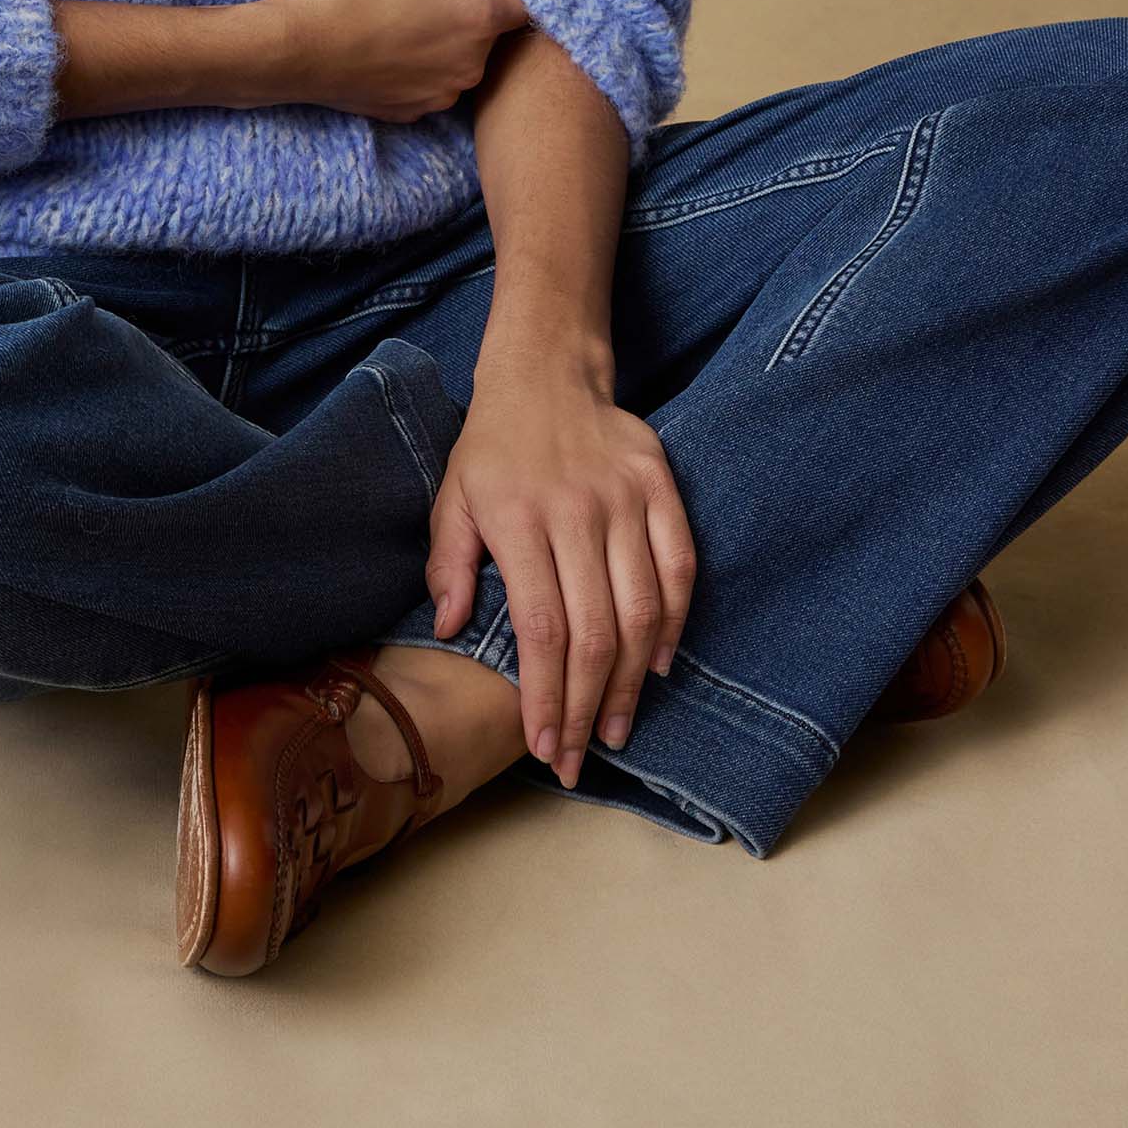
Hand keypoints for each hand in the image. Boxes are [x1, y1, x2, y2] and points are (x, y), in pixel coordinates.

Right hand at [266, 0, 533, 121]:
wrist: (293, 51)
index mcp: (477, 19)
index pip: (521, 4)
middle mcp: (471, 65)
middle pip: (491, 36)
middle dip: (471, 15)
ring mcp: (441, 94)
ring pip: (461, 63)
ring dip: (446, 45)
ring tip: (404, 21)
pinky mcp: (412, 113)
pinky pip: (432, 86)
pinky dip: (420, 70)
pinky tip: (388, 50)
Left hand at [425, 334, 697, 784]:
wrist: (546, 371)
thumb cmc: (491, 447)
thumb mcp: (451, 498)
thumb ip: (448, 564)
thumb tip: (448, 629)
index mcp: (518, 520)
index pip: (542, 630)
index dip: (547, 697)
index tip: (546, 746)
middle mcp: (577, 511)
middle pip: (594, 632)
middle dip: (587, 707)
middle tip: (581, 756)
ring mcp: (625, 497)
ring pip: (642, 609)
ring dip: (631, 680)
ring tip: (617, 725)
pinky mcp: (660, 485)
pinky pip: (679, 565)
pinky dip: (674, 621)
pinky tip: (658, 664)